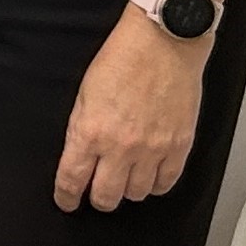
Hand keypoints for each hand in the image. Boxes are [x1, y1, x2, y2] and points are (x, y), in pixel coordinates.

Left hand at [54, 11, 206, 212]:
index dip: (66, 196)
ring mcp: (153, 150)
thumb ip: (82, 128)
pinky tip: (149, 177)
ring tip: (123, 180)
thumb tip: (79, 155)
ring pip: (137, 194)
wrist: (163, 43)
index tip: (66, 201)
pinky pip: (167, 183)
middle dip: (97, 199)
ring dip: (126, 191)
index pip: (72, 180)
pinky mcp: (180, 147)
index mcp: (90, 132)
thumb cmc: (121, 59)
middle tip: (95, 193)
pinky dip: (156, 185)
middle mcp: (121, 147)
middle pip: (106, 196)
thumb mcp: (83, 93)